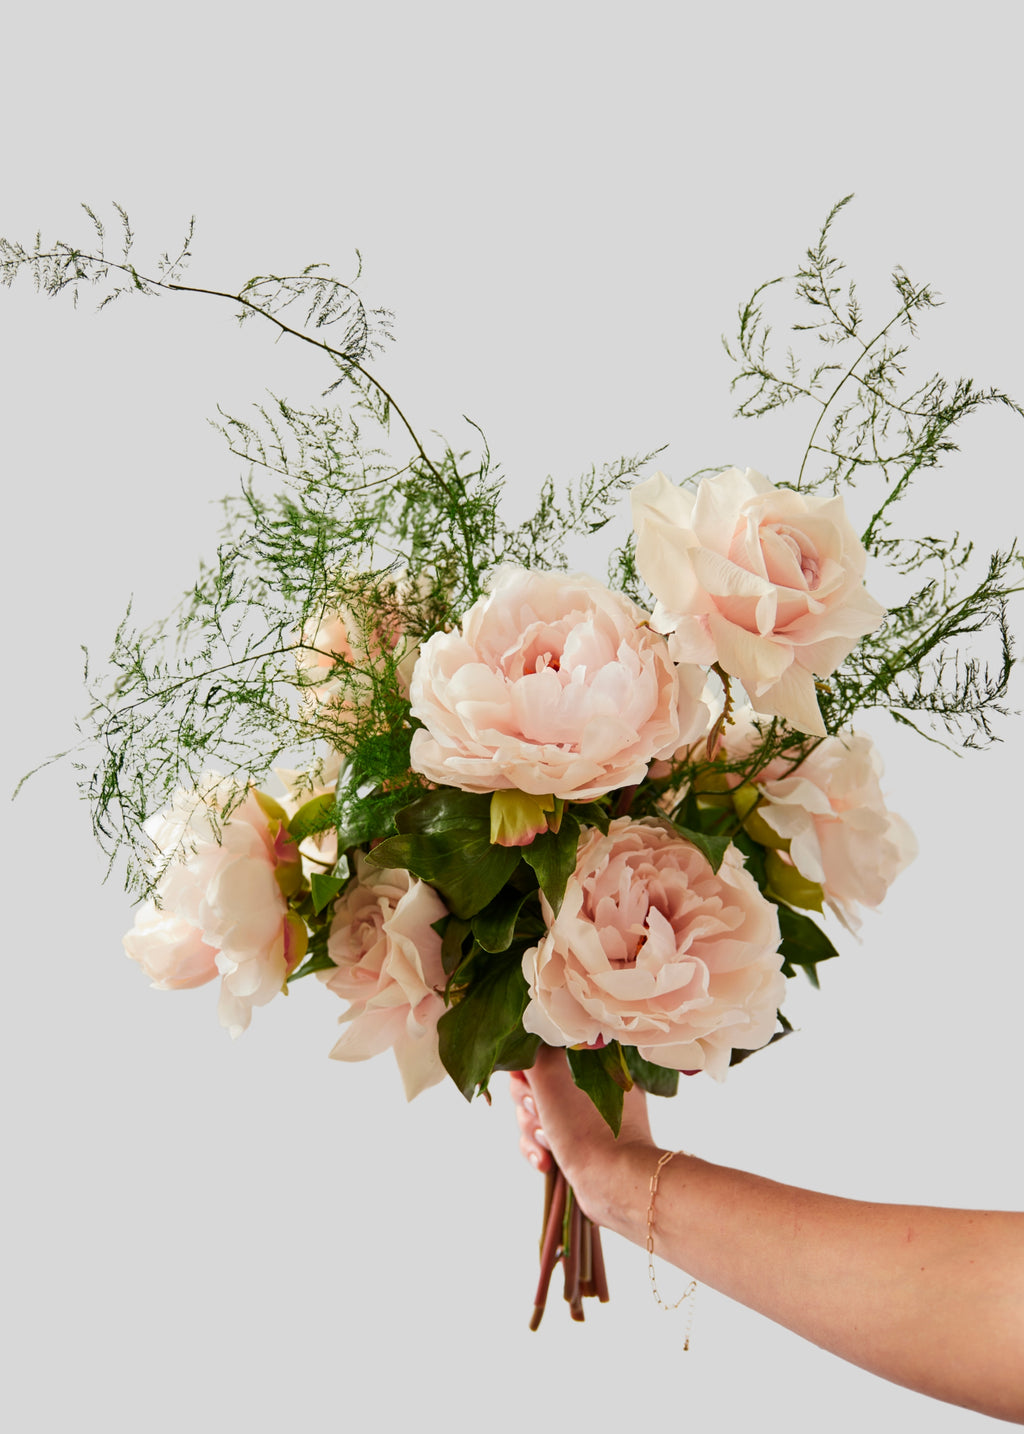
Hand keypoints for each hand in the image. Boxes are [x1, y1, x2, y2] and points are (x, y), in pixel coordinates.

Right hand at [510, 1046, 655, 1227]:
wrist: (613, 1181)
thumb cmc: (583, 1124)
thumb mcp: (550, 1073)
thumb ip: (532, 1053)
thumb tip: (523, 1050)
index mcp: (589, 1061)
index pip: (542, 1055)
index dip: (527, 1074)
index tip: (530, 1088)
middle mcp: (588, 1085)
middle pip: (533, 1085)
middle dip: (528, 1106)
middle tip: (539, 1114)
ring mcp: (583, 1117)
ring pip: (534, 1115)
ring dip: (532, 1132)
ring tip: (547, 1145)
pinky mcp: (577, 1145)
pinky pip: (543, 1140)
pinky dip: (539, 1151)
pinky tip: (546, 1163)